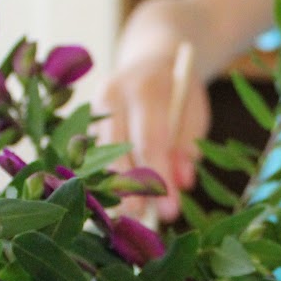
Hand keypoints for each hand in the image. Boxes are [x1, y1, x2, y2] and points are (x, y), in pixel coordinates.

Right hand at [99, 53, 209, 221]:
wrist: (152, 60)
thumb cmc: (180, 94)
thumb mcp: (194, 116)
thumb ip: (186, 149)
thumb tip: (181, 186)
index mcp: (146, 87)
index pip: (149, 140)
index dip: (158, 179)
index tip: (169, 211)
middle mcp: (113, 93)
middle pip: (118, 150)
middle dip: (132, 190)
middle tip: (144, 220)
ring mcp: (94, 105)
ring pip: (102, 155)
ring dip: (116, 188)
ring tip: (132, 215)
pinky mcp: (86, 119)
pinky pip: (95, 154)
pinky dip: (108, 177)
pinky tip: (119, 198)